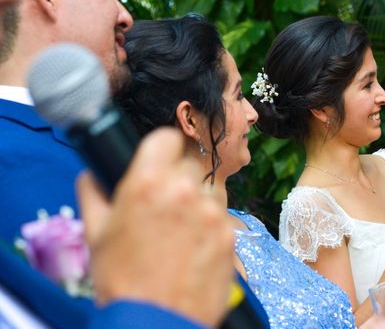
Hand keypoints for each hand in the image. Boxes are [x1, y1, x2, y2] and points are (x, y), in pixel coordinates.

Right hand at [77, 128, 234, 326]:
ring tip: (179, 232)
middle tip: (164, 206)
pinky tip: (192, 248)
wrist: (155, 323)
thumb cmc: (122, 280)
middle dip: (177, 180)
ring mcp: (211, 212)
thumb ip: (94, 193)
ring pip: (208, 190)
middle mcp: (184, 190)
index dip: (161, 148)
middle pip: (188, 165)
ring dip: (197, 202)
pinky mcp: (229, 234)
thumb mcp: (96, 234)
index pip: (166, 138)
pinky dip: (210, 227)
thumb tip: (92, 174)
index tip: (160, 159)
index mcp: (148, 182)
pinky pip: (220, 218)